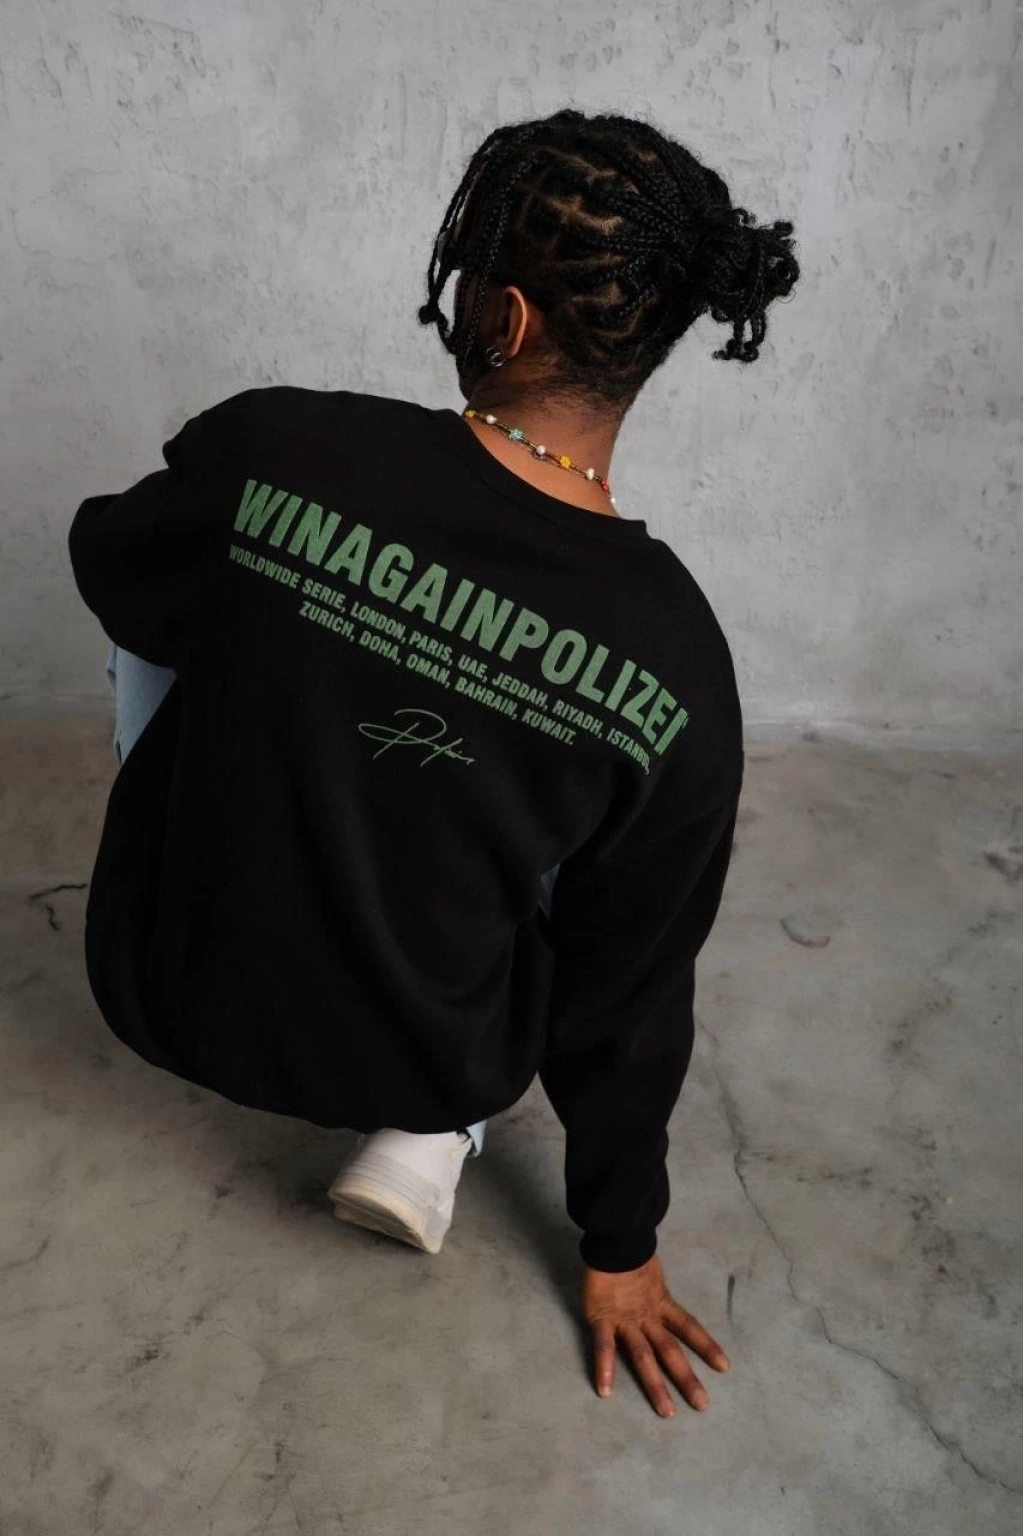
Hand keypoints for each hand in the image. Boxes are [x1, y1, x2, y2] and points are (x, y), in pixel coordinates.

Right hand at [582, 1253, 729, 1417]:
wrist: (613, 1238)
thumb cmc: (630, 1253)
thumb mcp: (652, 1273)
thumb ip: (656, 1290)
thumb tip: (663, 1296)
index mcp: (661, 1303)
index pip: (689, 1327)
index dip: (706, 1346)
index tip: (724, 1367)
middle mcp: (648, 1317)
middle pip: (670, 1351)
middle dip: (686, 1378)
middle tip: (702, 1405)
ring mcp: (625, 1320)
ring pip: (643, 1357)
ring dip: (655, 1385)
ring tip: (667, 1412)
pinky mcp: (602, 1319)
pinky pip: (603, 1347)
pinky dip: (604, 1368)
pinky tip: (605, 1390)